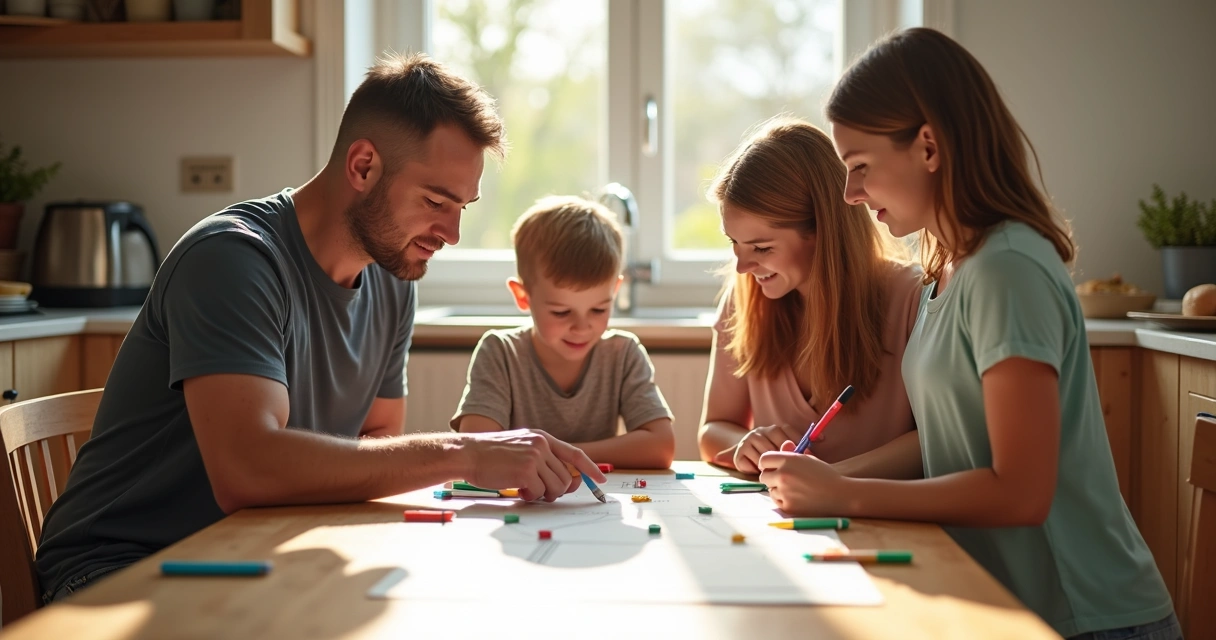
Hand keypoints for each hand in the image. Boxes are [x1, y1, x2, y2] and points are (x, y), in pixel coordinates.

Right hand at [462, 429, 605, 501]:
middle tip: (540, 492)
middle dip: (557, 490)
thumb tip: (565, 481)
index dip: (590, 468)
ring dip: (544, 494)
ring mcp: (534, 457)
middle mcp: (541, 445)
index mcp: (542, 437)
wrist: (468, 453)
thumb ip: (542, 458)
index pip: (574, 454)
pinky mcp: (526, 470)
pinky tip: (517, 489)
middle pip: (566, 477)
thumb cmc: (490, 455)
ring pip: (556, 487)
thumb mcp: (520, 446)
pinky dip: (530, 496)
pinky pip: (539, 493)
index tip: (600, 479)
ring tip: (526, 489)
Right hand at [722, 424, 805, 473]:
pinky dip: (756, 471)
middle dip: (780, 463)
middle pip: (775, 449)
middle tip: (785, 471)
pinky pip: (750, 465)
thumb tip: (823, 438)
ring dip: (767, 468)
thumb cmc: (771, 452)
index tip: (803, 459)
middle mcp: (760, 431)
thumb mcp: (786, 446)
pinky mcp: (738, 452)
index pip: (788, 436)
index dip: (797, 449)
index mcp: (774, 429)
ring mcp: (748, 441)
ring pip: (762, 458)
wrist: (745, 450)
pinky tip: (759, 471)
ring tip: (771, 471)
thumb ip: (802, 445)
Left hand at [758, 441, 847, 514]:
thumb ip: (792, 453)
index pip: (764, 459)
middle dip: (771, 477)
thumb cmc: (825, 475)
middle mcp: (783, 475)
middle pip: (764, 476)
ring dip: (778, 489)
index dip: (767, 463)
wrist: (839, 495)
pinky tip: (797, 498)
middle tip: (782, 480)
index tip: (772, 467)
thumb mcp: (808, 459)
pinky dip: (784, 500)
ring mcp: (784, 492)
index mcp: (788, 460)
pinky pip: (777, 501)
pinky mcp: (787, 506)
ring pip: (770, 490)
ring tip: (795, 489)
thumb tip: (783, 446)